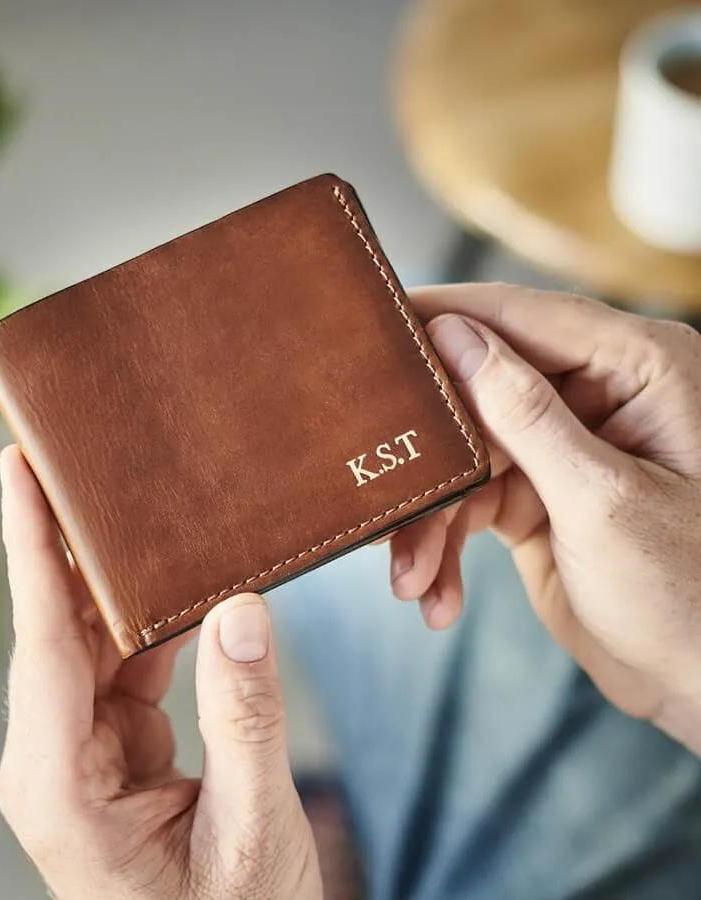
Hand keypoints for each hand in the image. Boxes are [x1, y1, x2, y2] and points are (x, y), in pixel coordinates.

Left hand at [0, 447, 321, 899]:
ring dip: (118, 579)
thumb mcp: (252, 829)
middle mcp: (55, 760)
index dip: (30, 546)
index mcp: (62, 787)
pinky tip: (185, 582)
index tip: (19, 469)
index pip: (42, 641)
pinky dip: (156, 620)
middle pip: (57, 627)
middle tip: (84, 460)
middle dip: (68, 542)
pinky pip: (125, 662)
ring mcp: (81, 750)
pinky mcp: (111, 746)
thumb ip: (248, 721)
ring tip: (140, 507)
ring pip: (91, 639)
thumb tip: (243, 607)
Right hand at [388, 284, 700, 749]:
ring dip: (429, 521)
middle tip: (374, 480)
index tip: (378, 324)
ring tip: (409, 578)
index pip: (525, 318)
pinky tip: (436, 595)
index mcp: (638, 369)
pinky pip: (469, 504)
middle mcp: (598, 398)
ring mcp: (563, 450)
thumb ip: (524, 414)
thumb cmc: (691, 597)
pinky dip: (444, 548)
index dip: (448, 315)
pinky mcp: (536, 498)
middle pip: (478, 394)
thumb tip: (455, 336)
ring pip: (463, 459)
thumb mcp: (601, 501)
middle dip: (427, 456)